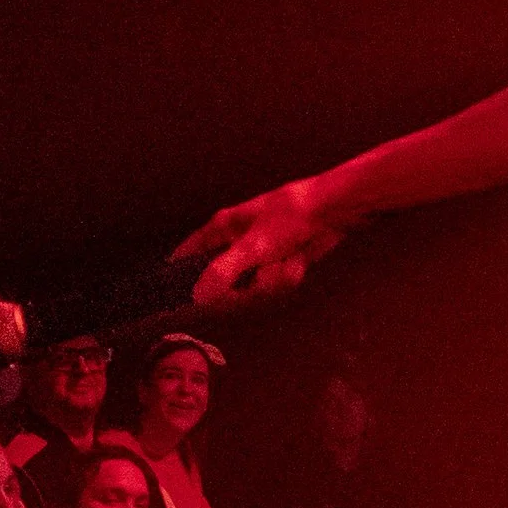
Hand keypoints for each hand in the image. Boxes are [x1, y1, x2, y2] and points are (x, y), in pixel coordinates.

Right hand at [174, 177, 351, 307]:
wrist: (331, 212)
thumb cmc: (289, 217)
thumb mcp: (253, 246)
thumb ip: (223, 271)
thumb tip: (199, 295)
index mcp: (223, 228)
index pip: (190, 251)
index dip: (181, 271)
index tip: (175, 293)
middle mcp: (237, 242)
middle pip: (226, 282)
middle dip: (248, 286)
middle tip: (259, 279)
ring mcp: (258, 254)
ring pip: (254, 287)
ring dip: (273, 279)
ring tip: (285, 260)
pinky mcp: (278, 262)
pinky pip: (275, 284)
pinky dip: (288, 275)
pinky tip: (297, 260)